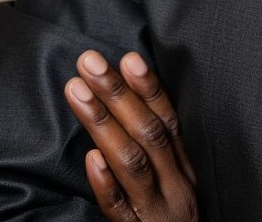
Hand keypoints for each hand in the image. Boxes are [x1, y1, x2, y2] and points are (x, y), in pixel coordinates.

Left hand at [64, 50, 197, 221]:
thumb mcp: (175, 186)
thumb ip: (160, 154)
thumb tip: (130, 107)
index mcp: (184, 168)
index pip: (168, 119)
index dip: (149, 86)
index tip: (127, 56)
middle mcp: (176, 185)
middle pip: (148, 132)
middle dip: (117, 92)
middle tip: (89, 60)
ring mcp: (158, 212)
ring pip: (133, 162)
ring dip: (103, 124)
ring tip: (77, 91)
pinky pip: (121, 211)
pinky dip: (107, 184)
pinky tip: (90, 160)